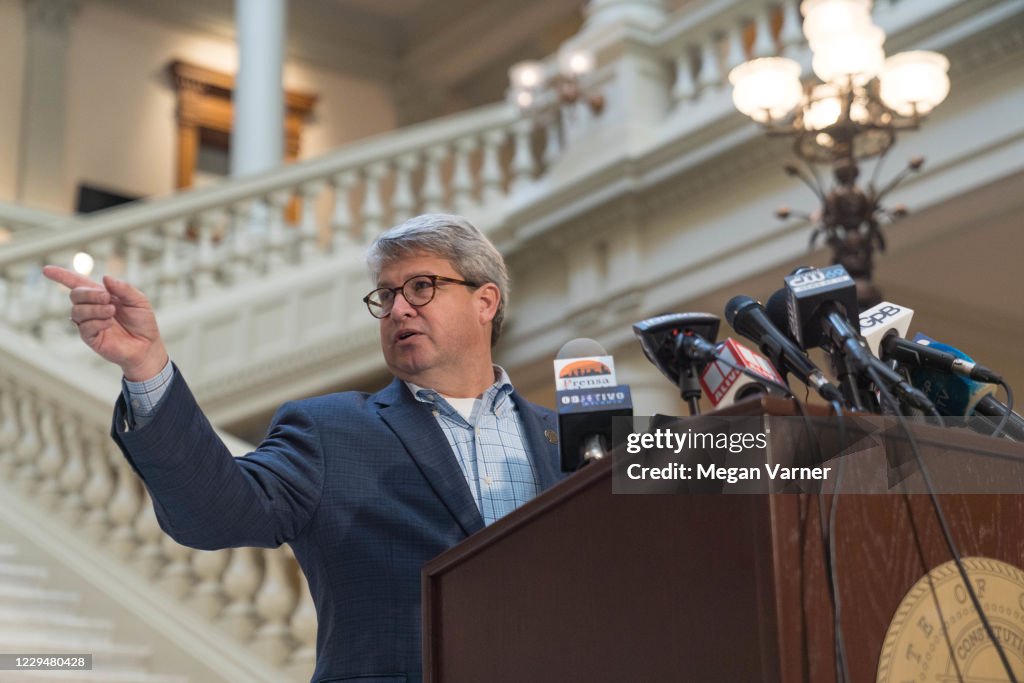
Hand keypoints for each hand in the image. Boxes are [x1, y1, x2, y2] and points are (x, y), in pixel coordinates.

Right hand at [42, 266, 168, 380]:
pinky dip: (97, 322)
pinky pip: (84, 327)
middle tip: (107, 297)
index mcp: (101, 296)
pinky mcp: (90, 337)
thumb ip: (123, 288)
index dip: (62, 276)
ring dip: (95, 308)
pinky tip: (109, 323)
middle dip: (89, 294)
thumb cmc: (142, 323)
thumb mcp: (138, 300)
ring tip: (112, 311)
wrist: (147, 346)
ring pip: (77, 311)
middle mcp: (92, 308)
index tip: (46, 270)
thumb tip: (105, 278)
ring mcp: (89, 323)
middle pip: (75, 295)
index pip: (77, 283)